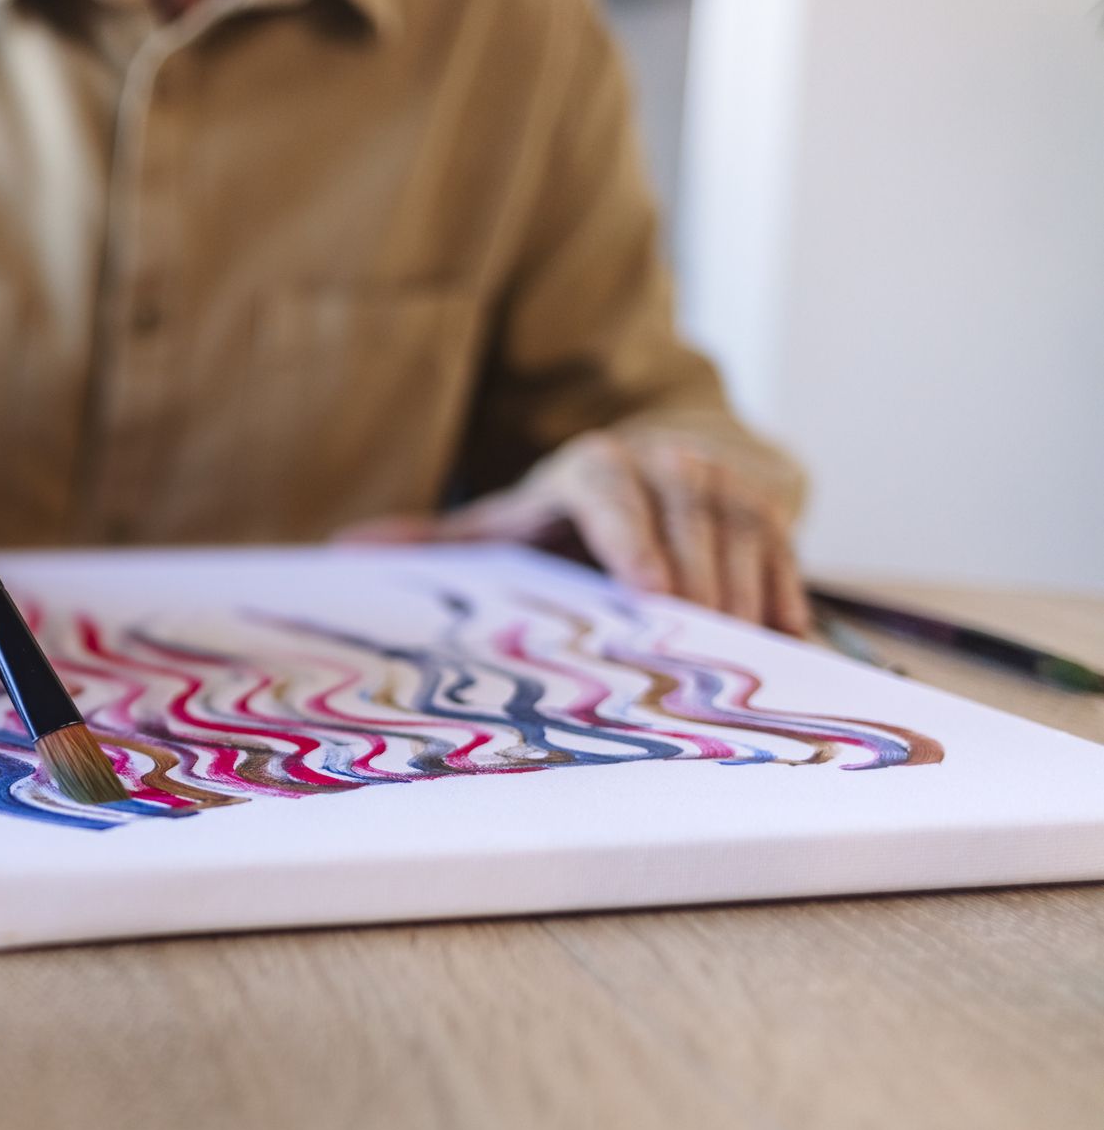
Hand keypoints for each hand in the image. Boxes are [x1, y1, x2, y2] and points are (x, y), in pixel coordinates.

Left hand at [337, 429, 812, 634]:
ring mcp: (725, 482)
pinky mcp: (771, 509)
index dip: (634, 542)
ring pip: (743, 539)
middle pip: (688, 522)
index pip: (614, 494)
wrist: (654, 465)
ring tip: (741, 668)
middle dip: (698, 589)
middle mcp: (666, 460)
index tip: (653, 598)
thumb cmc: (563, 514)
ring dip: (743, 603)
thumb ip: (433, 541)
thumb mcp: (501, 523)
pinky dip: (784, 607)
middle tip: (700, 658)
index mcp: (592, 465)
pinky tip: (782, 659)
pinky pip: (786, 560)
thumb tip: (343, 549)